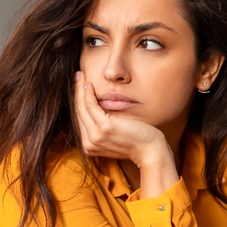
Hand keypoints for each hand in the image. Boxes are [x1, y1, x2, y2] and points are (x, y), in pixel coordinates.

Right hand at [74, 72, 178, 197]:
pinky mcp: (105, 127)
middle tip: (78, 76)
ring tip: (81, 76)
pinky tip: (89, 84)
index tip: (78, 86)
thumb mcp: (114, 135)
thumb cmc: (136, 141)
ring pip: (82, 107)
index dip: (78, 101)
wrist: (150, 151)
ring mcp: (96, 136)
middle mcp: (89, 143)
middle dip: (76, 92)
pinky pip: (91, 106)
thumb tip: (97, 108)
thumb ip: (102, 127)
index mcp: (89, 146)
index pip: (80, 119)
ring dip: (80, 89)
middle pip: (78, 112)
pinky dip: (88, 94)